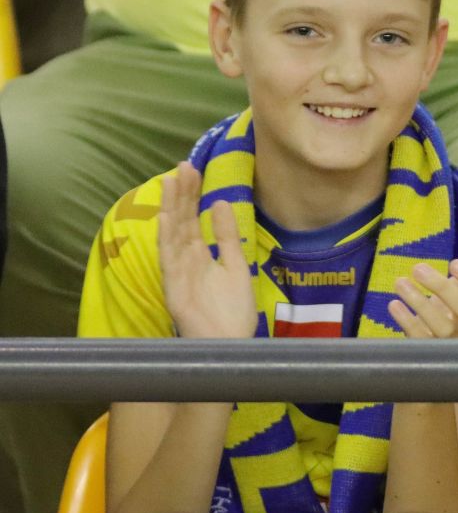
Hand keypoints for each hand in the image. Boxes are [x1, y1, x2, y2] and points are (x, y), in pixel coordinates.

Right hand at [158, 161, 257, 338]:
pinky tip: (166, 218)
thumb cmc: (233, 312)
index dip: (192, 195)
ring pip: (172, 235)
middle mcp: (185, 261)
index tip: (194, 169)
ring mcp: (177, 274)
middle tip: (183, 165)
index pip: (193, 219)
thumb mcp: (236, 265)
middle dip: (181, 194)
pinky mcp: (174, 289)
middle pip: (181, 221)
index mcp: (199, 256)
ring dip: (171, 208)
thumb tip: (221, 202)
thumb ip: (228, 236)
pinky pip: (168, 260)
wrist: (230, 347)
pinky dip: (167, 238)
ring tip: (171, 181)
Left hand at [389, 238, 457, 338]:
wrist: (445, 341)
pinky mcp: (429, 349)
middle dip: (442, 287)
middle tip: (418, 268)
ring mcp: (450, 339)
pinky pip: (420, 338)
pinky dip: (406, 321)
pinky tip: (394, 304)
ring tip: (400, 282)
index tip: (454, 263)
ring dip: (419, 302)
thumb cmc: (457, 306)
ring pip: (442, 326)